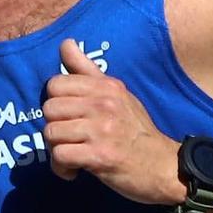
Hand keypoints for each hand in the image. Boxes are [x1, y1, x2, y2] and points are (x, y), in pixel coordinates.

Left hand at [41, 38, 180, 203]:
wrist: (163, 166)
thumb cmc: (136, 130)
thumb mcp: (117, 94)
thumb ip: (87, 70)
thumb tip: (65, 42)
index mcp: (106, 86)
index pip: (55, 84)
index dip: (56, 103)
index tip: (69, 117)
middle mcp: (103, 104)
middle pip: (49, 109)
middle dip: (55, 127)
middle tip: (70, 138)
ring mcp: (101, 130)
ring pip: (51, 133)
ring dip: (57, 150)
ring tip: (73, 155)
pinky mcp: (99, 156)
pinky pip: (60, 156)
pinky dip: (62, 168)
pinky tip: (74, 170)